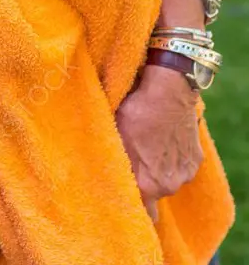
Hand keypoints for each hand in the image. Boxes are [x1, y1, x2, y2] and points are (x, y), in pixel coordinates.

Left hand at [116, 64, 203, 222]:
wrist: (168, 92)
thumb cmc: (137, 113)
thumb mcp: (117, 137)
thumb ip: (117, 165)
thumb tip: (107, 179)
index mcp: (146, 185)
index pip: (141, 211)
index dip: (132, 202)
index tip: (125, 191)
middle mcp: (168, 186)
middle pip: (154, 194)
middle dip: (145, 181)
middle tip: (136, 160)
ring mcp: (184, 174)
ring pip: (168, 180)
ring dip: (160, 170)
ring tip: (151, 145)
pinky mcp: (195, 160)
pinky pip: (181, 167)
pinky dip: (174, 158)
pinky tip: (164, 139)